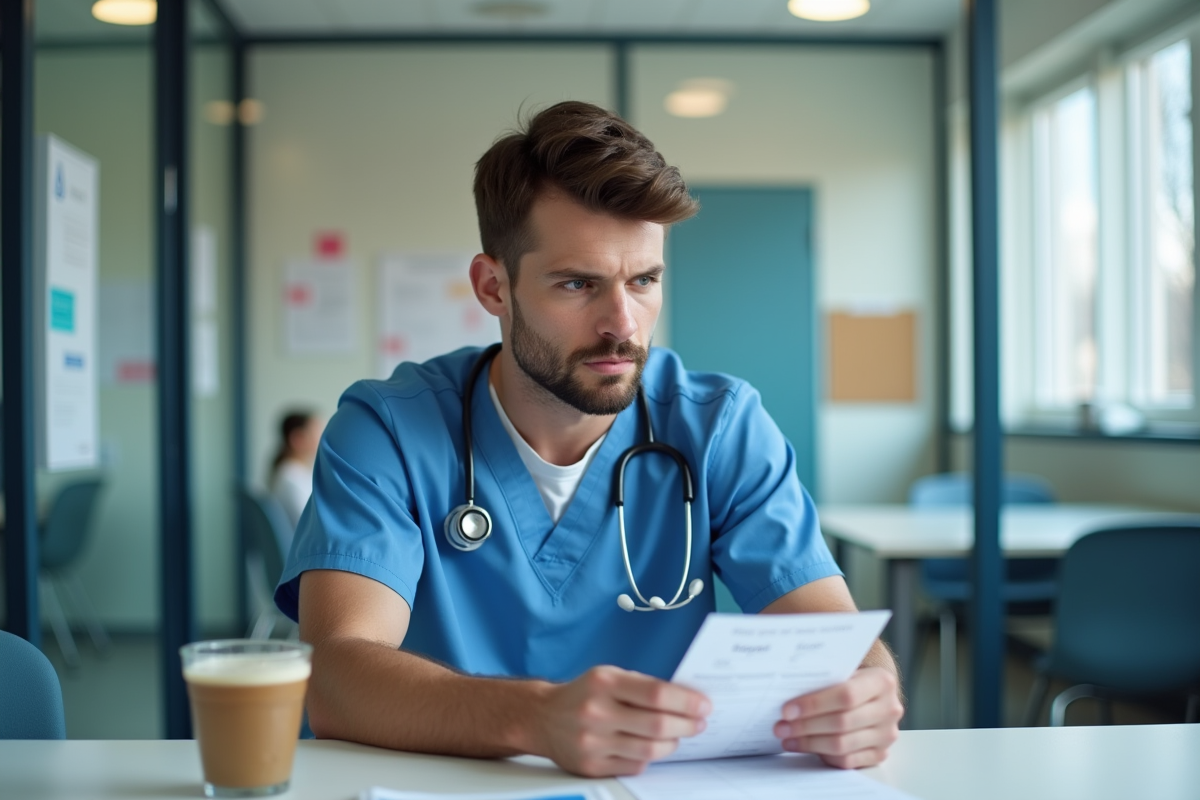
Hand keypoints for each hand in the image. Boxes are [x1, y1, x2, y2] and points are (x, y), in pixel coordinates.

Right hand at [531, 665, 710, 777]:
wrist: (542, 718)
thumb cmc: (583, 693)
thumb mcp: (609, 675)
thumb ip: (642, 685)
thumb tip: (685, 698)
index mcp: (603, 683)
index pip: (656, 694)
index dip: (686, 702)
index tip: (704, 705)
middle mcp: (596, 712)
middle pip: (657, 725)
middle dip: (687, 725)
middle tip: (699, 722)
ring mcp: (593, 742)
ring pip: (649, 750)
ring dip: (672, 743)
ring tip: (678, 735)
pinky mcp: (591, 766)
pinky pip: (635, 765)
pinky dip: (650, 756)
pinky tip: (652, 746)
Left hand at [773, 666, 902, 768]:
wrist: (873, 694)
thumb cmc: (851, 680)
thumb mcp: (843, 672)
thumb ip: (823, 680)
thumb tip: (785, 694)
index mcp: (881, 682)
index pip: (846, 695)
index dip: (814, 704)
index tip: (787, 710)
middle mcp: (889, 709)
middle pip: (842, 722)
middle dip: (806, 726)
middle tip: (781, 727)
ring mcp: (886, 734)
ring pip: (842, 744)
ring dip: (809, 743)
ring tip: (787, 738)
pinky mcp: (880, 754)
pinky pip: (847, 761)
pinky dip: (822, 756)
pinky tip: (803, 747)